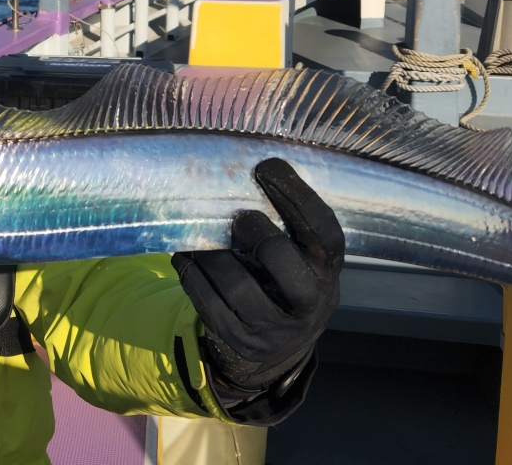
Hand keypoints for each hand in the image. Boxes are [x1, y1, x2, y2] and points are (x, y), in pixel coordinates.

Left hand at [172, 158, 344, 394]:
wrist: (282, 346)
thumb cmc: (289, 282)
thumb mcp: (304, 260)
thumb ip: (289, 228)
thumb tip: (246, 173)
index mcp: (328, 272)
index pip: (324, 232)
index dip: (297, 196)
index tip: (268, 166)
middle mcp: (308, 302)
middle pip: (280, 259)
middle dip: (253, 229)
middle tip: (239, 217)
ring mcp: (273, 326)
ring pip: (235, 285)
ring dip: (212, 253)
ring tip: (200, 235)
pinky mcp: (240, 339)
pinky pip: (207, 304)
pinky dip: (191, 275)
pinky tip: (184, 258)